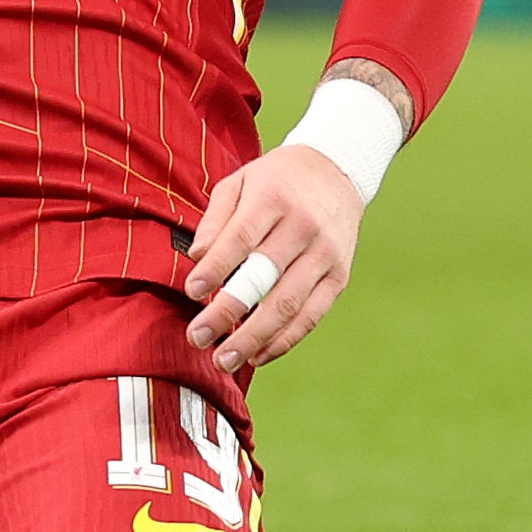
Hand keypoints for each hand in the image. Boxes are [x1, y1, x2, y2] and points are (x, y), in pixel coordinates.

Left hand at [180, 140, 368, 370]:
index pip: (242, 238)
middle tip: (197, 338)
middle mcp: (303, 227)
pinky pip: (311, 315)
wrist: (337, 171)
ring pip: (288, 304)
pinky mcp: (339, 276)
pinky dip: (284, 340)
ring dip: (254, 337)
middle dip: (227, 313)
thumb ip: (216, 219)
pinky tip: (258, 355)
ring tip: (225, 360)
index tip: (192, 293)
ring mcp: (325, 254)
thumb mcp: (240, 182)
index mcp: (273, 198)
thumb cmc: (277, 181)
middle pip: (263, 278)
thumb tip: (196, 257)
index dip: (216, 268)